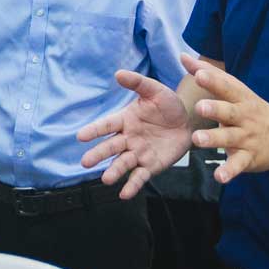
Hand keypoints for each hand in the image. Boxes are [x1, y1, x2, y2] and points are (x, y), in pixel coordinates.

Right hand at [78, 65, 192, 199]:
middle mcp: (128, 138)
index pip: (106, 125)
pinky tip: (124, 194)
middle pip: (111, 147)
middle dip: (98, 154)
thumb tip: (118, 73)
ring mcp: (138, 154)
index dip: (94, 130)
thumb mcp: (155, 91)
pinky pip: (139, 176)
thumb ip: (138, 83)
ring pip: (122, 163)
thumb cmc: (168, 105)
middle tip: (85, 162)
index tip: (80, 136)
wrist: (188, 121)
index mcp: (125, 120)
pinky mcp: (150, 166)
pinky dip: (132, 186)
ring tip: (105, 179)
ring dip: (113, 171)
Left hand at [181, 54, 268, 186]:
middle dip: (215, 109)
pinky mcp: (248, 158)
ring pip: (229, 138)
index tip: (198, 73)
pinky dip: (229, 171)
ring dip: (214, 139)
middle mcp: (244, 117)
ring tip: (198, 140)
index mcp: (240, 98)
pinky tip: (219, 176)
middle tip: (200, 107)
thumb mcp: (235, 90)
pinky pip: (238, 165)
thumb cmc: (250, 110)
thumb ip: (208, 74)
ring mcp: (247, 138)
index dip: (212, 80)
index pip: (226, 86)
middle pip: (228, 111)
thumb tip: (183, 56)